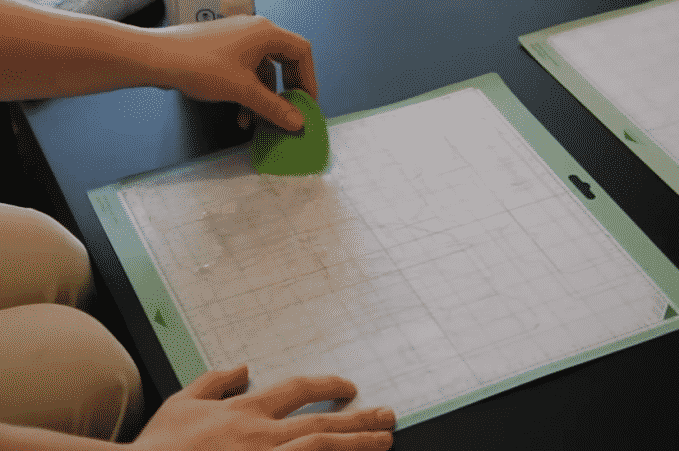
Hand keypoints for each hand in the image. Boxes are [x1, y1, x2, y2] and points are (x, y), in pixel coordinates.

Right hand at [130, 364, 394, 450]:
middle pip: (324, 424)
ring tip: (385, 442)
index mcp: (245, 412)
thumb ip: (215, 382)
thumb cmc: (158, 447)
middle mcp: (262, 437)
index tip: (350, 388)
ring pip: (322, 449)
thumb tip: (244, 367)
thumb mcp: (182, 402)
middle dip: (360, 419)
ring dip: (357, 446)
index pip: (300, 389)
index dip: (330, 385)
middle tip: (389, 417)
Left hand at [150, 15, 317, 131]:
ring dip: (264, 99)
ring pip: (263, 72)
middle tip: (289, 112)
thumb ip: (274, 108)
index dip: (309, 79)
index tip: (307, 103)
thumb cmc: (201, 66)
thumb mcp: (243, 91)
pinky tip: (241, 116)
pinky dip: (248, 94)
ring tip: (258, 123)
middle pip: (285, 62)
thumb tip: (298, 123)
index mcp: (265, 33)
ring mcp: (238, 41)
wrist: (157, 58)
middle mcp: (254, 32)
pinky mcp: (223, 51)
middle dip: (286, 91)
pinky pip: (246, 73)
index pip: (301, 52)